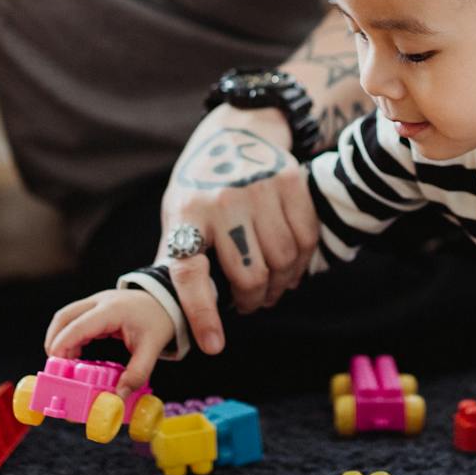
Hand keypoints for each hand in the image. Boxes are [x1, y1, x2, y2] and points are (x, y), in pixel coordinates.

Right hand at [45, 289, 175, 395]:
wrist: (166, 300)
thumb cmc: (158, 321)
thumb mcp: (151, 348)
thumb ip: (137, 373)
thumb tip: (119, 398)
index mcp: (112, 310)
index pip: (79, 325)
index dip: (63, 344)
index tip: (56, 365)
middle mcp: (99, 302)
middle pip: (64, 317)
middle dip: (54, 341)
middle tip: (56, 368)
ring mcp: (95, 302)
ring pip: (65, 317)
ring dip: (59, 339)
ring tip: (65, 365)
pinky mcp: (94, 307)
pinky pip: (73, 319)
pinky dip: (68, 337)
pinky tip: (75, 356)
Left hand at [158, 104, 318, 353]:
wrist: (239, 129)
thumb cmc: (202, 182)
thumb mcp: (178, 212)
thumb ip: (178, 255)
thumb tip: (169, 308)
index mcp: (187, 212)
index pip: (190, 272)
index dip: (201, 313)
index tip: (213, 345)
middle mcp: (223, 200)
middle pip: (249, 274)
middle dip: (252, 301)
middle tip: (250, 305)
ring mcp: (260, 188)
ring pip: (282, 261)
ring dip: (280, 285)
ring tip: (271, 288)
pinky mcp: (291, 181)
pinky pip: (306, 239)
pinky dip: (302, 263)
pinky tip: (291, 267)